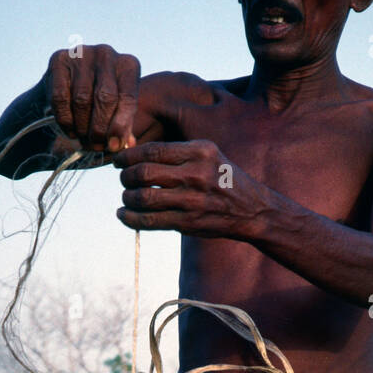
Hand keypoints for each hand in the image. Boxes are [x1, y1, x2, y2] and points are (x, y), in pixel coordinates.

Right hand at [45, 44, 139, 152]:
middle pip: (105, 98)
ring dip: (82, 127)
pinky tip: (70, 130)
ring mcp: (82, 53)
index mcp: (128, 65)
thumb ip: (124, 127)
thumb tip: (127, 144)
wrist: (67, 86)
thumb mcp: (116, 113)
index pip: (128, 98)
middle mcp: (107, 54)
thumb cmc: (99, 103)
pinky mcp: (59, 59)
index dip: (121, 126)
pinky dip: (65, 120)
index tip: (114, 146)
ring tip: (84, 140)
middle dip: (100, 128)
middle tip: (96, 146)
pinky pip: (61, 97)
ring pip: (82, 99)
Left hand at [114, 140, 265, 237]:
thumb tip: (134, 154)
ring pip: (143, 197)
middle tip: (122, 178)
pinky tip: (124, 215)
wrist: (253, 210)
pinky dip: (130, 218)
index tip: (119, 160)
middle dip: (125, 176)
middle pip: (143, 173)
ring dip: (126, 198)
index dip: (129, 155)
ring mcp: (192, 200)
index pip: (152, 150)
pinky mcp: (188, 222)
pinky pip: (150, 220)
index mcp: (199, 152)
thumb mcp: (208, 155)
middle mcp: (195, 174)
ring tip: (125, 197)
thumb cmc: (224, 179)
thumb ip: (178, 153)